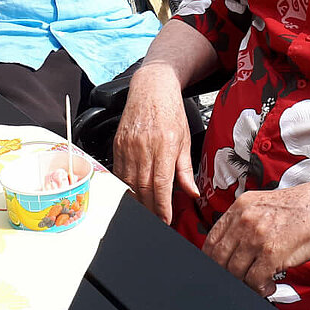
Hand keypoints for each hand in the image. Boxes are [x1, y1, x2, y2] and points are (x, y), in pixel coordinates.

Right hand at [113, 63, 199, 223]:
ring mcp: (128, 146)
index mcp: (164, 145)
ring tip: (145, 211)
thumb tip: (192, 193)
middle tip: (157, 221)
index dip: (162, 206)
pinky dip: (125, 187)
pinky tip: (132, 195)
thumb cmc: (170, 110)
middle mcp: (144, 147)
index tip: (166, 220)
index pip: (161, 184)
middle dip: (150, 209)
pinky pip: (119, 172)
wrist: (151, 88)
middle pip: (144, 188)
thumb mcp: (185, 139)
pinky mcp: (117, 145)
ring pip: (129, 183)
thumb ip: (186, 169)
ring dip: (137, 201)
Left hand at [202, 179, 309, 295]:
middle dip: (225, 274)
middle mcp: (245, 220)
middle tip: (236, 280)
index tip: (217, 268)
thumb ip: (242, 221)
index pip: (211, 239)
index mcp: (240, 207)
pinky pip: (254, 280)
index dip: (211, 258)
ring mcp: (257, 237)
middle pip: (218, 258)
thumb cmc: (298, 208)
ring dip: (244, 283)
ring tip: (257, 283)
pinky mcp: (271, 253)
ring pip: (234, 272)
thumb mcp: (261, 204)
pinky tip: (268, 286)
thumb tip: (229, 246)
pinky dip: (259, 289)